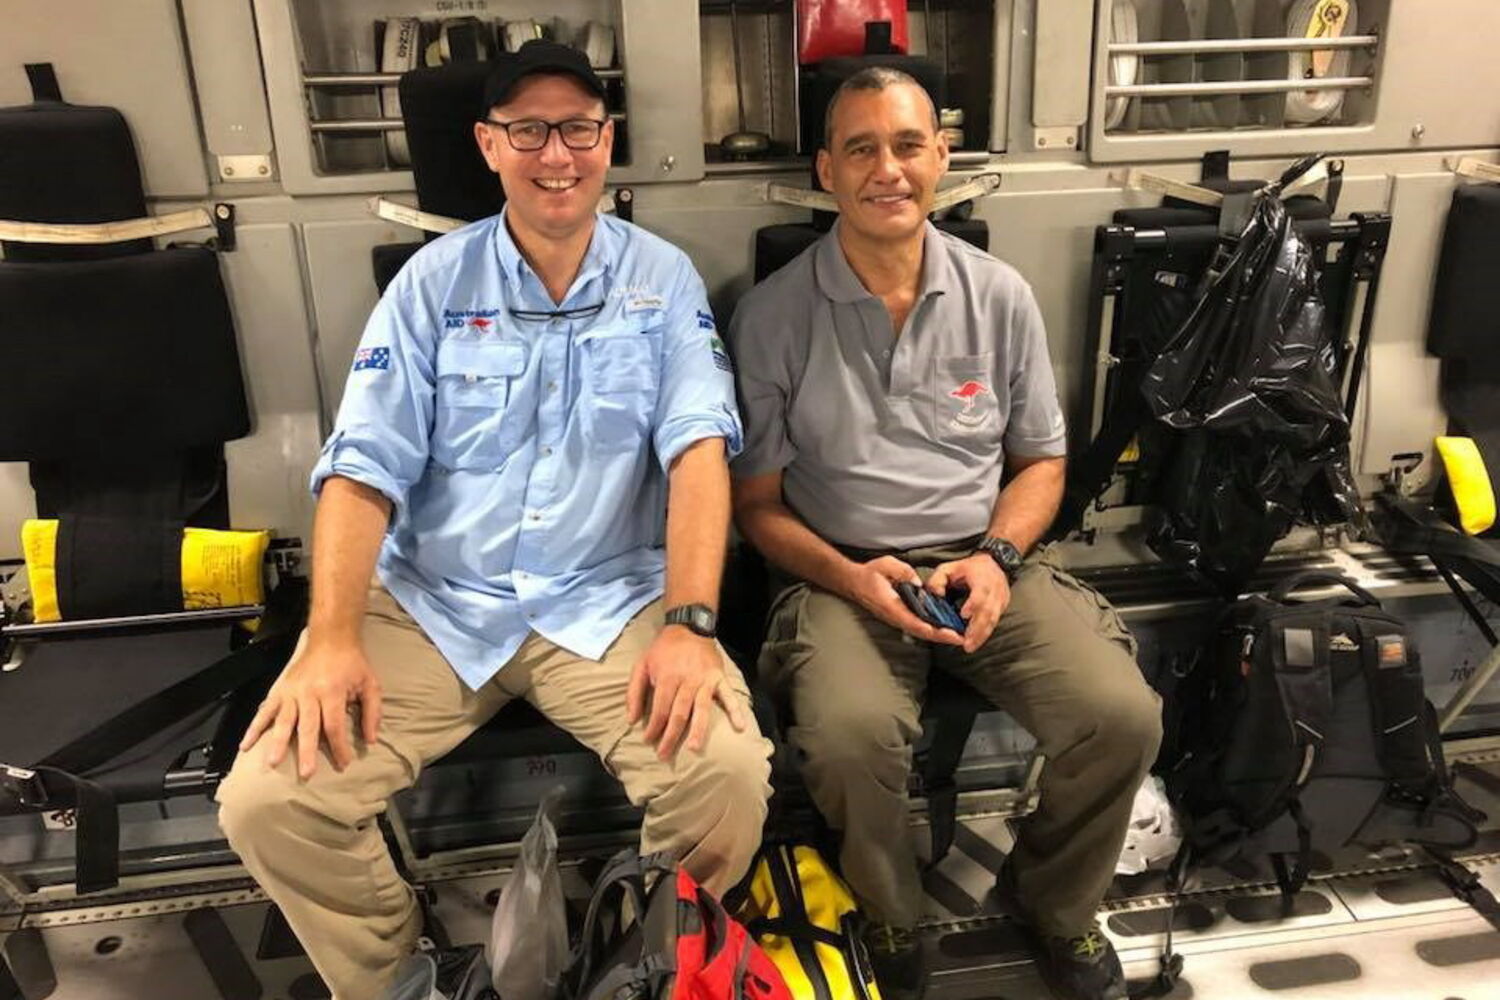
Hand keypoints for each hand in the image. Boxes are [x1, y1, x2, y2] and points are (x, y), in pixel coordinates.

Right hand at [239, 632, 383, 778]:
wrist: (330, 637)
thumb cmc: (352, 663)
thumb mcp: (370, 684)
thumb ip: (372, 713)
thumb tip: (371, 740)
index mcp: (332, 692)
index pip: (334, 726)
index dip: (339, 746)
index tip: (344, 764)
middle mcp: (309, 693)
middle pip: (307, 727)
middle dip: (306, 752)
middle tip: (306, 774)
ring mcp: (291, 692)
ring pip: (283, 721)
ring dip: (277, 742)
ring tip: (272, 763)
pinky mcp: (279, 690)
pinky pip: (265, 710)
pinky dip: (254, 727)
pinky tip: (246, 744)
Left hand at [627, 626, 747, 760]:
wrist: (689, 627)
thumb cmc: (663, 650)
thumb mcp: (642, 664)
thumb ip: (634, 692)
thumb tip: (631, 719)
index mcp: (667, 677)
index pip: (660, 708)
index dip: (653, 727)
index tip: (648, 741)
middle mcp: (687, 680)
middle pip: (679, 713)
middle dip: (671, 736)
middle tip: (664, 755)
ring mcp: (706, 680)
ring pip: (701, 709)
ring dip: (698, 730)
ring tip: (693, 748)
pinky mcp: (720, 678)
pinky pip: (729, 696)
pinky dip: (736, 711)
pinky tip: (740, 727)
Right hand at [843, 556, 963, 645]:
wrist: (855, 582)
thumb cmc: (870, 574)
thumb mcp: (885, 565)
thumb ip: (902, 571)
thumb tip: (917, 582)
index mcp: (892, 606)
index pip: (914, 621)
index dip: (931, 629)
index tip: (947, 633)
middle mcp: (895, 617)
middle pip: (920, 631)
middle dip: (941, 636)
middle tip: (960, 639)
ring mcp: (897, 619)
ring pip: (920, 631)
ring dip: (938, 635)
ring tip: (957, 636)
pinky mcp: (899, 617)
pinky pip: (917, 626)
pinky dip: (931, 630)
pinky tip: (943, 628)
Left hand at [927, 554, 1009, 652]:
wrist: (995, 563)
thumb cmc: (969, 567)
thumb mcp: (949, 567)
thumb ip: (938, 579)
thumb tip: (935, 595)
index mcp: (981, 578)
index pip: (979, 593)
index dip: (973, 604)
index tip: (963, 615)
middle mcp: (994, 590)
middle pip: (988, 611)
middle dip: (976, 629)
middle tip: (966, 643)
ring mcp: (1000, 599)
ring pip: (993, 619)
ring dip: (982, 635)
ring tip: (970, 646)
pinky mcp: (1002, 606)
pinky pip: (995, 621)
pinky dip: (986, 633)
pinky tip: (977, 641)